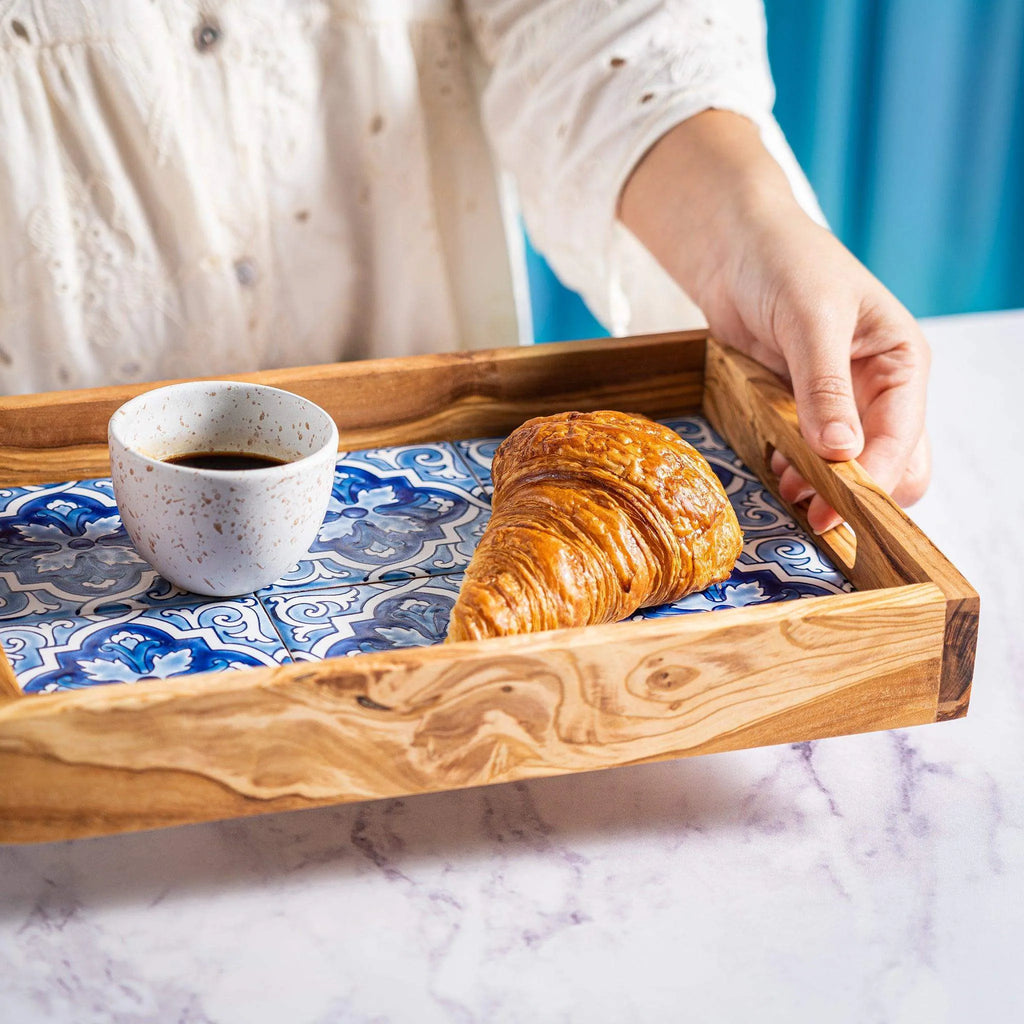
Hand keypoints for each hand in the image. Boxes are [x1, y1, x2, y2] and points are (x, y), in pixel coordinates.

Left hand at [619, 111, 930, 531]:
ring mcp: (842, 404)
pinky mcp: (805, 411)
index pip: (904, 439)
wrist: (736, 249)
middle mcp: (879, 390)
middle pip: (893, 466)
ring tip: (788, 489)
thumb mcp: (811, 319)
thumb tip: (842, 453)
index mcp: (901, 363)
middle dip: (857, 494)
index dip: (873, 479)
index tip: (835, 508)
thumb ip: (825, 386)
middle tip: (812, 511)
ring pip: (854, 470)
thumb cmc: (785, 265)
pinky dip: (800, 472)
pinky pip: (814, 458)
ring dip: (825, 488)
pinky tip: (776, 471)